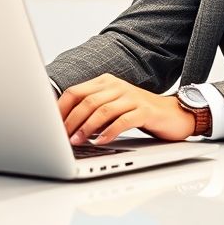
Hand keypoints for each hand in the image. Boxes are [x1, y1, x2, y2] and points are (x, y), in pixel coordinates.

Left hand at [57, 74, 195, 144]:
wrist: (173, 114)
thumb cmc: (139, 112)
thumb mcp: (112, 107)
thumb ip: (92, 110)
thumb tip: (65, 127)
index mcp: (105, 82)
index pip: (75, 92)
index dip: (60, 109)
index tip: (50, 126)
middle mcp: (116, 86)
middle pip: (86, 101)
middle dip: (71, 121)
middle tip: (61, 138)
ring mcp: (131, 97)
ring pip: (102, 109)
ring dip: (86, 127)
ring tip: (77, 142)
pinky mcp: (145, 110)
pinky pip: (124, 120)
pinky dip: (110, 131)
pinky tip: (101, 141)